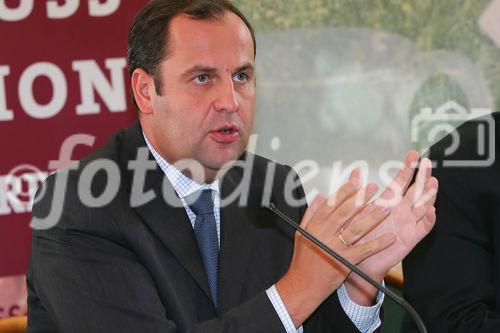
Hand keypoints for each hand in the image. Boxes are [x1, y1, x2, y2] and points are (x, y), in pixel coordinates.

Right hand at [276, 169, 396, 326]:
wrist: (303, 284)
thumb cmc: (303, 260)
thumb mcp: (301, 232)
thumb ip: (311, 213)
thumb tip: (321, 195)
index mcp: (315, 226)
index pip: (331, 204)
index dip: (344, 191)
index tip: (355, 181)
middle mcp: (325, 234)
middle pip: (345, 212)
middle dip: (360, 198)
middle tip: (372, 187)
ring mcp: (336, 248)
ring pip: (357, 229)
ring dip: (373, 218)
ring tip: (386, 208)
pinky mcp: (346, 261)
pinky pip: (365, 250)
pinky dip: (378, 243)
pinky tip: (390, 237)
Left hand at [345, 151, 437, 303]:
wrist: (358, 261)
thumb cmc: (356, 237)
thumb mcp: (355, 212)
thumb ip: (356, 192)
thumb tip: (353, 171)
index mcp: (387, 203)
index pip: (400, 182)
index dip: (407, 168)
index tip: (414, 154)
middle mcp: (400, 211)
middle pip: (415, 190)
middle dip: (422, 176)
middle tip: (428, 162)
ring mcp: (407, 223)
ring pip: (422, 206)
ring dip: (428, 195)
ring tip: (432, 182)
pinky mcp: (410, 238)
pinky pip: (422, 228)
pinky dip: (428, 219)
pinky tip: (431, 209)